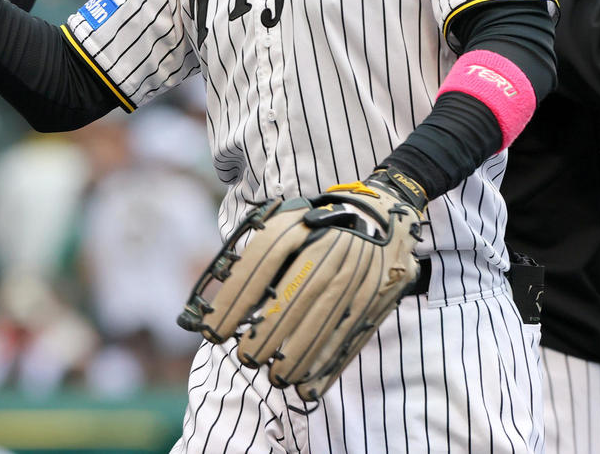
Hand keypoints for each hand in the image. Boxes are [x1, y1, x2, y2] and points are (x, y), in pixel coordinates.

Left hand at [177, 175, 422, 401]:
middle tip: (247, 357)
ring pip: (328, 314)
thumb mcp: (288, 223)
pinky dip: (329, 362)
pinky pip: (353, 332)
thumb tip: (228, 304)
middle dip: (270, 330)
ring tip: (276, 377)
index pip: (265, 256)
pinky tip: (309, 386)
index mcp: (303, 221)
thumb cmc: (319, 225)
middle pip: (299, 290)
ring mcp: (361, 268)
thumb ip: (262, 257)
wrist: (384, 213)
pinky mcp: (379, 292)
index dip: (238, 295)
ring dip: (299, 353)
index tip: (215, 329)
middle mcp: (334, 242)